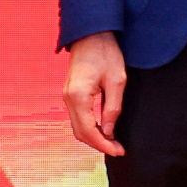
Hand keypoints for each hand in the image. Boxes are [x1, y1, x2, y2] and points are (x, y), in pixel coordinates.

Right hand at [64, 32, 128, 157]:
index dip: (103, 144)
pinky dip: (89, 127)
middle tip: (119, 149)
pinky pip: (78, 117)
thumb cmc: (106, 53)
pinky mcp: (71, 94)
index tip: (119, 151)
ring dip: (94, 137)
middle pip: (80, 133)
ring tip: (113, 142)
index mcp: (78, 97)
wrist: (92, 34)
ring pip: (77, 127)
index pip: (89, 131)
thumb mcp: (117, 81)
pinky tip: (104, 129)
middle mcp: (68, 99)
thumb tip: (110, 131)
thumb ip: (112, 107)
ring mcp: (67, 97)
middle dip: (99, 144)